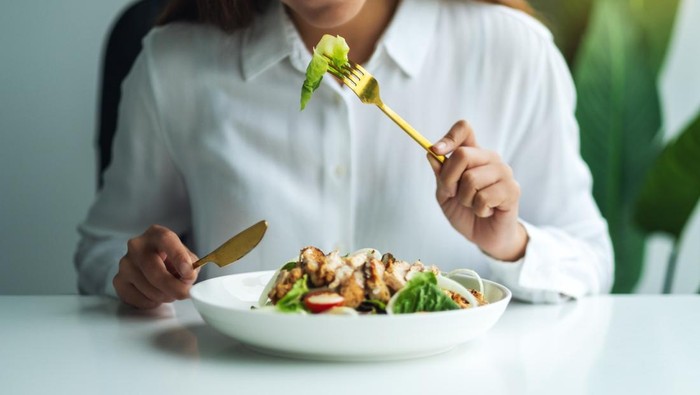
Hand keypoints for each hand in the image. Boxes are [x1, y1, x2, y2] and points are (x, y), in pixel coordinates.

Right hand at [114, 225, 198, 308]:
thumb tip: (188, 276)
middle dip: (174, 287)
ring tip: (170, 291)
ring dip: (165, 296)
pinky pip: (138, 299)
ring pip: (148, 289)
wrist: (151, 265)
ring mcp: (125, 264)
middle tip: (185, 293)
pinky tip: (155, 294)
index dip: (179, 257)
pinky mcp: (118, 281)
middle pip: (155, 271)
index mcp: (156, 234)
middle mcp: (137, 246)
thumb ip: (191, 265)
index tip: (189, 273)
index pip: (166, 240)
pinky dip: (152, 302)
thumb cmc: (171, 260)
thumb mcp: (186, 257)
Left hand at [427, 120, 526, 260]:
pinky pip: (484, 197)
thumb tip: (431, 154)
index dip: (449, 137)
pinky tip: (486, 211)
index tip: (435, 150)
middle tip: (453, 194)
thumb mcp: (445, 194)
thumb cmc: (465, 212)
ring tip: (473, 205)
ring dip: (465, 199)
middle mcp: (490, 158)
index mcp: (473, 153)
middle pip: (463, 154)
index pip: (464, 129)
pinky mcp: (512, 189)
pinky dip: (478, 209)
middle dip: (449, 179)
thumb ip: (440, 175)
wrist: (485, 236)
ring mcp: (504, 172)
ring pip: (471, 179)